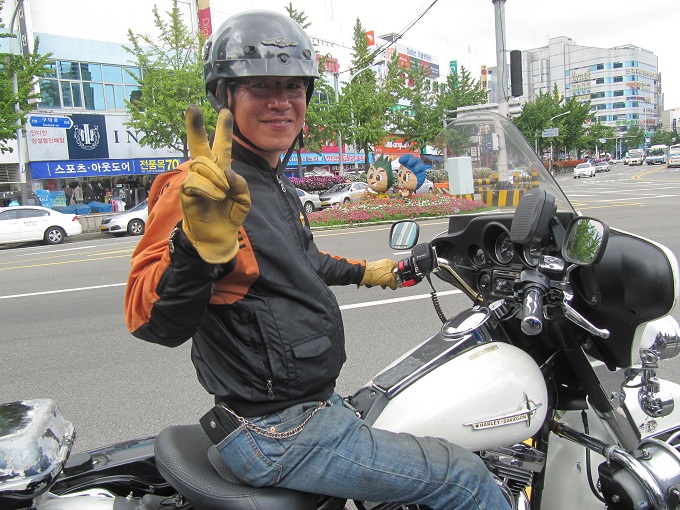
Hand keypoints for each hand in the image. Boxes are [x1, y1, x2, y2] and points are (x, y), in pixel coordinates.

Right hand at [180, 105, 250, 263]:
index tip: (226, 111)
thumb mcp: (244, 199)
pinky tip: (216, 196)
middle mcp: (206, 171)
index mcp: (221, 169)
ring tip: (223, 192)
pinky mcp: (186, 192)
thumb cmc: (230, 215)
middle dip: (194, 125)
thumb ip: (240, 184)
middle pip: (198, 144)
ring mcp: (194, 180)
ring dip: (215, 176)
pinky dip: (209, 188)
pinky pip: (195, 181)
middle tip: (192, 107)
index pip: (222, 146)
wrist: (220, 236)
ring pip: (201, 164)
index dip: (223, 129)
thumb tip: (226, 172)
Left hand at [360, 259, 397, 289]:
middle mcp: (383, 264)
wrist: (362, 274)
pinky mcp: (372, 272)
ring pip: (382, 278)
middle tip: (386, 285)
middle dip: (387, 281)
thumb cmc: (374, 273)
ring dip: (380, 283)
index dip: (398, 277)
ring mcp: (377, 268)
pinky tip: (372, 283)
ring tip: (377, 284)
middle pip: (390, 275)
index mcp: (389, 263)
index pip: (398, 269)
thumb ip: (394, 283)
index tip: (396, 282)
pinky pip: (376, 278)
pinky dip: (374, 282)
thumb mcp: (389, 280)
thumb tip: (395, 286)